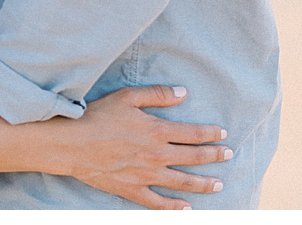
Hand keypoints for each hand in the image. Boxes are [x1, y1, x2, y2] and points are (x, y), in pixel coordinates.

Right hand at [64, 85, 232, 209]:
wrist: (73, 143)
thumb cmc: (98, 116)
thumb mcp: (128, 96)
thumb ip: (158, 94)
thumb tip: (183, 93)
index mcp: (157, 130)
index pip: (193, 133)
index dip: (211, 134)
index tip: (223, 134)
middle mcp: (157, 155)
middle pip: (193, 157)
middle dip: (214, 156)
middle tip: (228, 155)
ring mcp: (146, 175)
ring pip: (182, 182)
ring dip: (203, 183)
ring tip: (218, 185)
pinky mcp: (133, 189)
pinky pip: (159, 203)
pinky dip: (174, 207)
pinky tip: (187, 208)